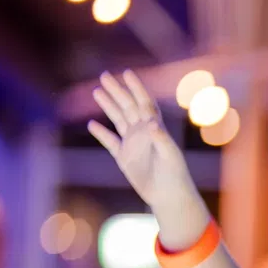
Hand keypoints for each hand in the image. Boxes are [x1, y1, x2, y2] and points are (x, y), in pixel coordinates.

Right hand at [88, 70, 207, 244]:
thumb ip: (160, 138)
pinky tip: (91, 124)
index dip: (136, 87)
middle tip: (104, 75)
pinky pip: (110, 142)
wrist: (169, 195)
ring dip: (108, 106)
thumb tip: (151, 122)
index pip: (144, 102)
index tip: (127, 73)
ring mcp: (133, 143)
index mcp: (155, 127)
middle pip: (128, 106)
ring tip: (97, 91)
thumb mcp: (170, 155)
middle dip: (116, 91)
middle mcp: (143, 132)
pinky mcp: (124, 157)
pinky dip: (101, 133)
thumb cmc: (175, 174)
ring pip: (118, 119)